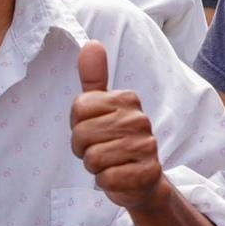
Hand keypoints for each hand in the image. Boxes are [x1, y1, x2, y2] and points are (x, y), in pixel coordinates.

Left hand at [71, 41, 163, 209]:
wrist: (140, 180)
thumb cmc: (113, 140)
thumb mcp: (101, 106)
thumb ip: (93, 77)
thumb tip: (92, 44)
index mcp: (126, 99)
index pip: (79, 108)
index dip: (77, 124)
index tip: (92, 128)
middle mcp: (139, 119)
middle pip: (82, 133)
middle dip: (83, 147)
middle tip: (99, 149)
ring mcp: (146, 146)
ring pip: (93, 158)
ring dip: (94, 165)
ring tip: (109, 162)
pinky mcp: (147, 173)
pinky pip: (107, 178)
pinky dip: (105, 181)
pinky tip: (117, 176)